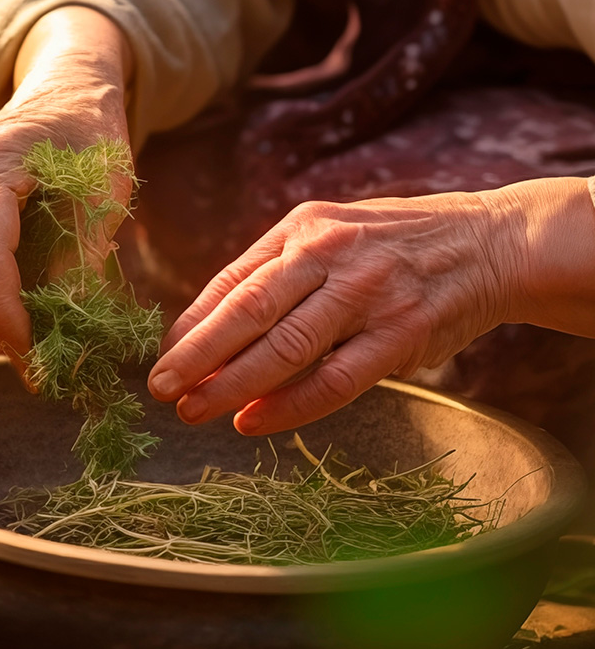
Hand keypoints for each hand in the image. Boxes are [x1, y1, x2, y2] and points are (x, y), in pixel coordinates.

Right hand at [0, 6, 133, 371]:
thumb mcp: (103, 191)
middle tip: (45, 374)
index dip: (6, 313)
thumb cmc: (89, 135)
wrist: (61, 92)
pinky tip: (12, 333)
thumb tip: (71, 324)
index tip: (35, 353)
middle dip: (2, 333)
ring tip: (33, 361)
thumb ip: (82, 253)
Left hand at [147, 191, 527, 434]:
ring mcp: (367, 295)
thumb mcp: (329, 234)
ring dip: (231, 385)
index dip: (191, 324)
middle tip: (160, 388)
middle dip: (196, 355)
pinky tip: (251, 421)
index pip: (231, 281)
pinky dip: (289, 406)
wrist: (489, 244)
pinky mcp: (401, 335)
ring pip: (285, 348)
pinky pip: (334, 380)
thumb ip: (275, 275)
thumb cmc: (391, 246)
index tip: (161, 358)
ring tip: (192, 410)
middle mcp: (329, 255)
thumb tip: (207, 331)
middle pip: (247, 312)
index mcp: (302, 228)